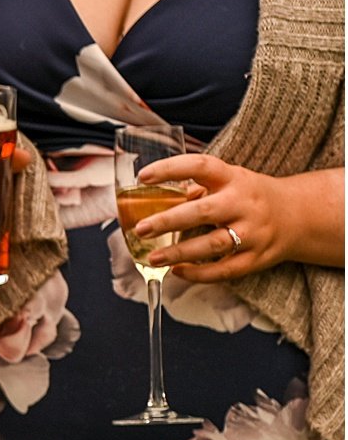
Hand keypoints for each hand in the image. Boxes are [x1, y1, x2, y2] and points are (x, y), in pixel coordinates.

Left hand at [134, 154, 305, 282]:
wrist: (298, 215)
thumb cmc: (250, 197)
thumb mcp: (230, 181)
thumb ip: (197, 188)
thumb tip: (152, 196)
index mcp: (233, 178)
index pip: (201, 166)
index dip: (171, 169)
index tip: (143, 176)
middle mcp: (243, 204)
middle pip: (204, 211)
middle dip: (169, 220)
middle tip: (141, 228)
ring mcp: (252, 233)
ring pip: (213, 245)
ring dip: (180, 253)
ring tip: (152, 257)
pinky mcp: (256, 258)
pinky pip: (224, 270)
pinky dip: (198, 273)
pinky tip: (177, 271)